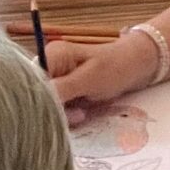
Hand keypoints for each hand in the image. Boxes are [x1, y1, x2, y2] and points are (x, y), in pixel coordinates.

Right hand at [48, 26, 163, 124]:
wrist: (136, 66)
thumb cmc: (115, 67)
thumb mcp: (88, 79)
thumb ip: (61, 89)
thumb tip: (37, 100)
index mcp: (52, 55)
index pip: (33, 82)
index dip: (43, 99)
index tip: (60, 112)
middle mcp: (50, 65)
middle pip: (39, 94)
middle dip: (56, 108)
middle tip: (78, 114)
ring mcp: (58, 77)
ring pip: (49, 103)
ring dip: (64, 114)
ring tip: (83, 113)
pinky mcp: (66, 89)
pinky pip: (59, 106)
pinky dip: (69, 113)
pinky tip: (82, 113)